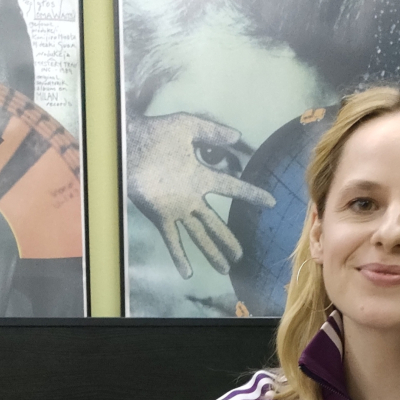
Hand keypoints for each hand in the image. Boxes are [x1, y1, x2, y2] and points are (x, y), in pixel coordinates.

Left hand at [127, 113, 275, 277]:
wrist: (129, 144)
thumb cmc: (155, 133)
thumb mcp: (188, 126)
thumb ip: (212, 132)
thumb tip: (237, 135)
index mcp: (200, 177)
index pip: (232, 187)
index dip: (251, 194)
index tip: (270, 202)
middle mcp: (192, 198)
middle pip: (215, 223)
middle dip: (228, 240)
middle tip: (241, 255)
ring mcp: (177, 209)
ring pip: (199, 235)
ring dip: (212, 253)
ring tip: (225, 269)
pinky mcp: (160, 216)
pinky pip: (172, 239)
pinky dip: (179, 256)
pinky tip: (187, 274)